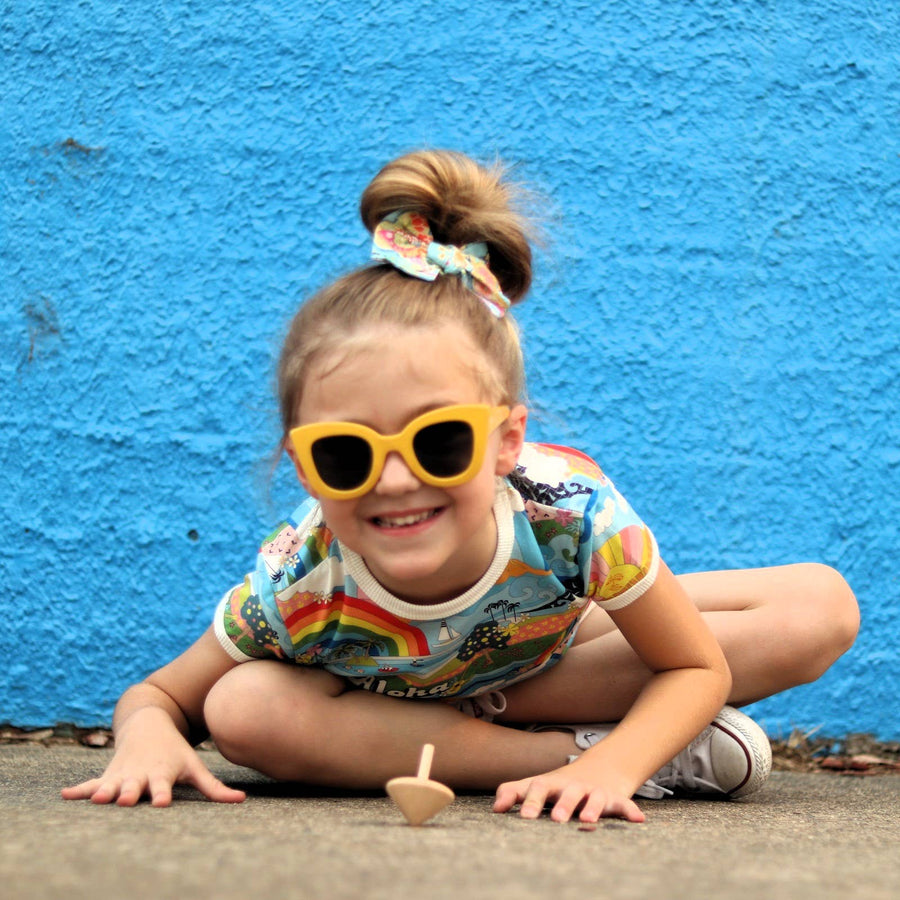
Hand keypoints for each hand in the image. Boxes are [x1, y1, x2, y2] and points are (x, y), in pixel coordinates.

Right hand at [60, 707, 245, 807]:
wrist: (149, 723)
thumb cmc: (176, 751)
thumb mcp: (194, 766)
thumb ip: (214, 787)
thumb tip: (242, 801)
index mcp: (162, 773)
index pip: (164, 786)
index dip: (163, 794)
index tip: (163, 802)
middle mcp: (141, 774)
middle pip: (135, 786)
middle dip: (130, 793)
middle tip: (127, 800)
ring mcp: (123, 774)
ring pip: (111, 785)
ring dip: (103, 792)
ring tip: (94, 799)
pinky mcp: (108, 774)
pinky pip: (91, 783)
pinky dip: (78, 789)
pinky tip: (64, 795)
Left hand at [493, 757, 644, 823]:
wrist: (598, 769)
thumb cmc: (559, 786)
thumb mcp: (536, 786)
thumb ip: (514, 793)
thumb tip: (495, 808)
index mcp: (552, 784)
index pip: (538, 789)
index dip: (531, 802)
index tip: (524, 818)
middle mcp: (573, 787)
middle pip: (568, 793)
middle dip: (563, 805)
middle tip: (557, 820)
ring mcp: (594, 792)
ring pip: (595, 798)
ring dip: (592, 808)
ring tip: (588, 821)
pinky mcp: (614, 799)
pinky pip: (624, 805)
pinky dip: (631, 811)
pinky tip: (637, 819)